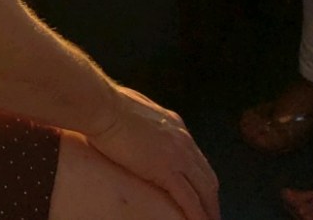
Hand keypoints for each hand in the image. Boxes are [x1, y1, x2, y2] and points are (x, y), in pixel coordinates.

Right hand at [85, 86, 219, 219]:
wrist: (102, 106)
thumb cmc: (107, 104)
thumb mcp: (135, 108)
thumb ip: (143, 121)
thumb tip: (136, 128)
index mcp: (174, 125)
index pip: (196, 157)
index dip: (200, 177)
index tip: (199, 191)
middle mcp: (183, 140)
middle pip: (207, 176)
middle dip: (210, 198)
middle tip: (210, 214)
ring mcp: (177, 155)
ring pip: (204, 189)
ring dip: (208, 209)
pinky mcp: (166, 169)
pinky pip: (189, 199)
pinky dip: (196, 214)